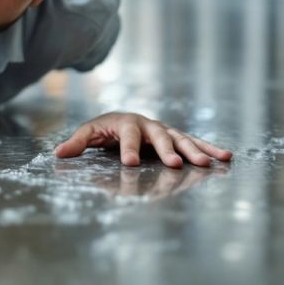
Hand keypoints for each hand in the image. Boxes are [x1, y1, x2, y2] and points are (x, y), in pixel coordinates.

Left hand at [54, 112, 232, 167]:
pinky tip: (225, 157)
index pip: (127, 135)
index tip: (130, 164)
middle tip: (176, 165)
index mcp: (126, 123)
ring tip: (210, 163)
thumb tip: (57, 153)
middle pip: (160, 136)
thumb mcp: (88, 133)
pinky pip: (194, 142)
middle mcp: (149, 124)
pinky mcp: (175, 137)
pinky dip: (209, 148)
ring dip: (196, 151)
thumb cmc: (103, 129)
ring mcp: (164, 130)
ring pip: (182, 139)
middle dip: (168, 150)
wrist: (120, 119)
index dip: (128, 148)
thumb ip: (76, 143)